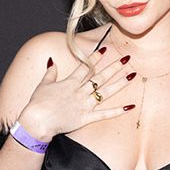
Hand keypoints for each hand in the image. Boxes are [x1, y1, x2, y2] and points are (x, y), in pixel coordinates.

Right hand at [17, 48, 136, 141]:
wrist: (37, 121)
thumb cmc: (37, 104)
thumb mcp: (43, 85)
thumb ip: (50, 73)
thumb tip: (52, 61)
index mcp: (70, 83)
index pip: (85, 67)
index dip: (96, 57)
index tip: (105, 49)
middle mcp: (80, 92)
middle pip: (100, 77)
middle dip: (114, 67)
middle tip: (127, 58)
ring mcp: (84, 105)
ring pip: (105, 92)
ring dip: (120, 83)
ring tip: (132, 75)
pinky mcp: (86, 118)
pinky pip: (105, 114)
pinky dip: (118, 111)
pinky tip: (130, 107)